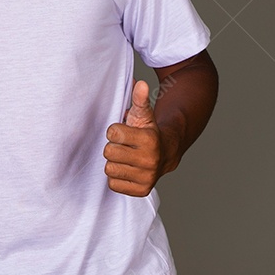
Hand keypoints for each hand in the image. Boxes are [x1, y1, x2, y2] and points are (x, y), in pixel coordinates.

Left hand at [103, 80, 166, 196]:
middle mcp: (150, 161)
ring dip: (114, 162)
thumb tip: (139, 83)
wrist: (166, 154)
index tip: (124, 132)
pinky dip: (117, 177)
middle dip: (114, 147)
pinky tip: (127, 169)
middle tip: (125, 146)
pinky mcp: (141, 191)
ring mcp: (146, 178)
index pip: (112, 133)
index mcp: (150, 140)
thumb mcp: (144, 114)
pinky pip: (113, 184)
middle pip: (108, 152)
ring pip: (109, 169)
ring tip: (126, 157)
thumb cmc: (148, 132)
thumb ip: (139, 99)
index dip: (115, 131)